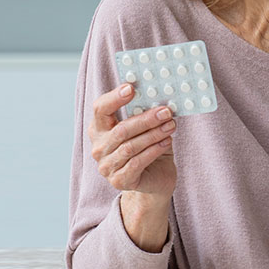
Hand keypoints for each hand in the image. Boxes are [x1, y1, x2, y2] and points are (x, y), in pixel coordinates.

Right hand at [87, 82, 177, 197]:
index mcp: (99, 129)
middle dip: (146, 119)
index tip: (131, 88)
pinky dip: (154, 150)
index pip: (100, 109)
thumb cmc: (148, 148)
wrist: (155, 180)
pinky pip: (137, 163)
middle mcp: (98, 147)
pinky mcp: (119, 181)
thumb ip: (145, 114)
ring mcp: (107, 166)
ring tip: (171, 125)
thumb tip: (159, 97)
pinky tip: (167, 142)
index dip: (114, 98)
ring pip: (130, 146)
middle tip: (166, 111)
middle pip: (121, 129)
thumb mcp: (145, 128)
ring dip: (153, 134)